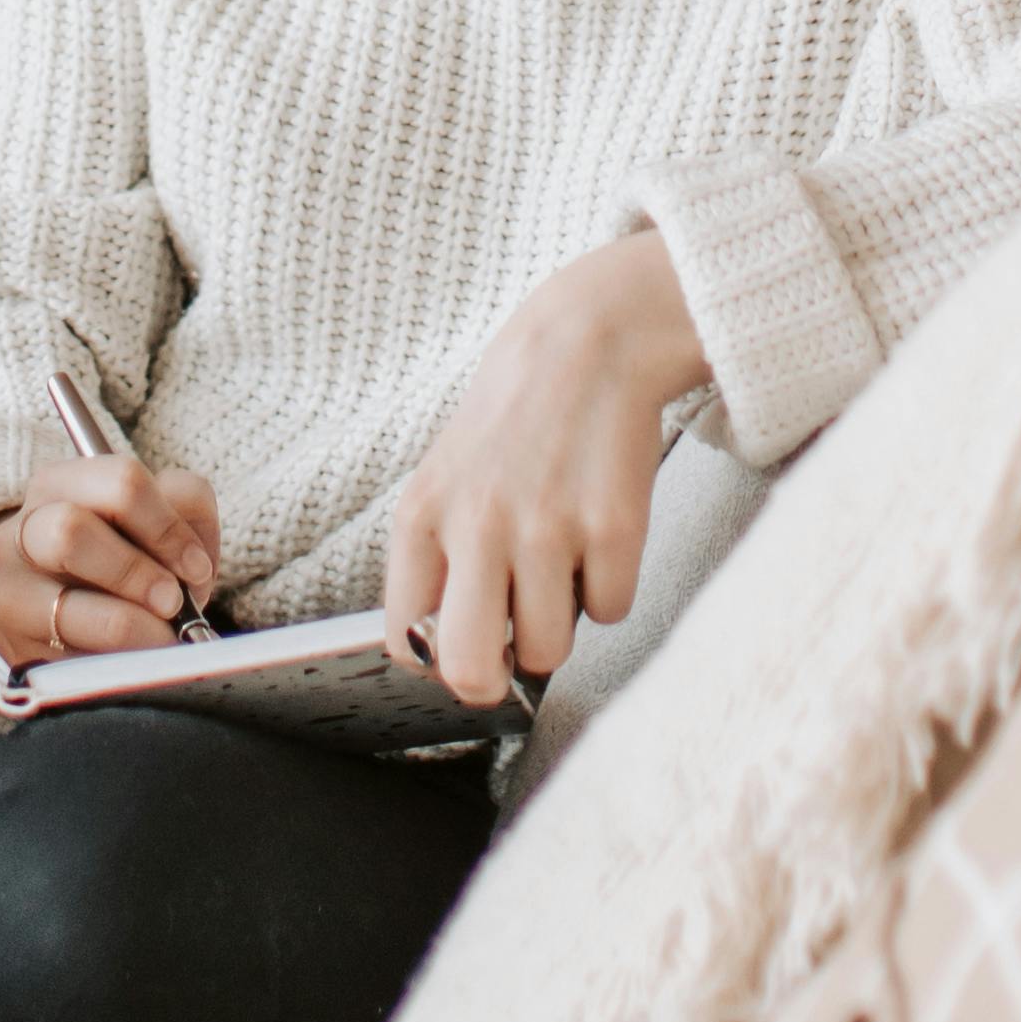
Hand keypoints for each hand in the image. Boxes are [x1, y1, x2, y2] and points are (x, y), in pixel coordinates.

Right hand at [0, 447, 223, 670]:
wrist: (65, 614)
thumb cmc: (126, 558)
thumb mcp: (160, 520)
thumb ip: (186, 506)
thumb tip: (189, 549)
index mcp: (60, 483)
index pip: (120, 482)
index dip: (168, 528)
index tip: (196, 567)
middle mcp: (22, 531)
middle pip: (71, 531)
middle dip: (136, 573)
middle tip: (173, 602)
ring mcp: (12, 593)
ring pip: (66, 606)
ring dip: (130, 624)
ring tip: (161, 634)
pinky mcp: (17, 648)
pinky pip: (70, 659)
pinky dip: (117, 660)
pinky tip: (137, 657)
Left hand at [384, 230, 707, 707]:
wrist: (589, 342)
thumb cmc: (516, 415)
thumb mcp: (445, 474)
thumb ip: (437, 556)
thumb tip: (450, 651)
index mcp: (422, 516)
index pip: (408, 640)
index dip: (439, 656)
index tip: (463, 642)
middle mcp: (477, 528)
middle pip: (469, 670)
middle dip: (493, 679)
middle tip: (513, 649)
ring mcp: (547, 531)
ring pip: (548, 651)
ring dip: (560, 623)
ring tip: (561, 564)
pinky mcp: (613, 529)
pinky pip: (610, 612)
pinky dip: (610, 588)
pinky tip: (599, 535)